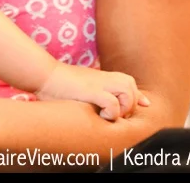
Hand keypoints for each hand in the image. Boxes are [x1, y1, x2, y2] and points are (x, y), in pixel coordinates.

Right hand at [36, 63, 150, 120]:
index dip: (139, 96)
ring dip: (123, 106)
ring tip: (111, 114)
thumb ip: (93, 90)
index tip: (146, 104)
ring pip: (127, 90)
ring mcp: (97, 83)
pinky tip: (102, 115)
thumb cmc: (58, 85)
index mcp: (101, 77)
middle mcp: (103, 78)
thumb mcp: (79, 84)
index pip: (128, 84)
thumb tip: (100, 101)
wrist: (44, 75)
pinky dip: (112, 111)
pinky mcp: (90, 91)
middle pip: (131, 85)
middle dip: (130, 103)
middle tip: (118, 114)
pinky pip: (111, 101)